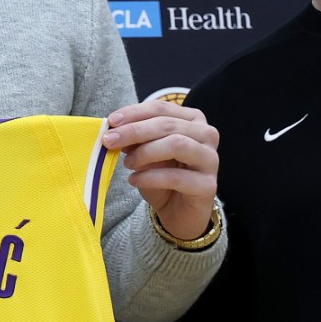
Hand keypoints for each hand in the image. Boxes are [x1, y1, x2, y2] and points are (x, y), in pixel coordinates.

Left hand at [106, 100, 219, 240]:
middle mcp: (207, 135)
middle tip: (109, 141)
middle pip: (167, 125)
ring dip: (145, 153)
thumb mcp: (145, 154)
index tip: (111, 122)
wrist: (179, 212)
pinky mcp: (208, 185)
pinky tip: (134, 180)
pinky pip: (176, 176)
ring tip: (127, 164)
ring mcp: (210, 159)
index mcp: (193, 120)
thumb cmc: (162, 178)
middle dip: (134, 131)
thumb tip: (114, 129)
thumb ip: (135, 139)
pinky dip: (150, 177)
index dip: (134, 113)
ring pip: (176, 144)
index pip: (161, 108)